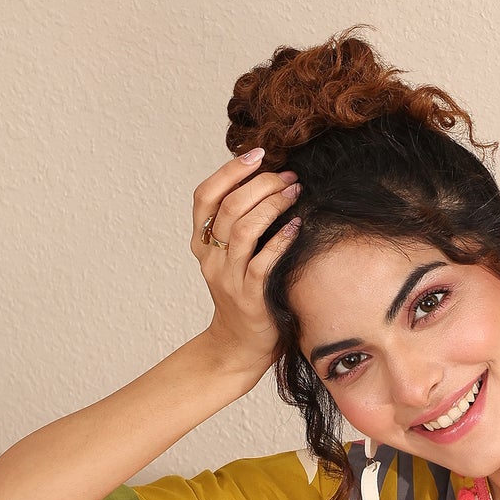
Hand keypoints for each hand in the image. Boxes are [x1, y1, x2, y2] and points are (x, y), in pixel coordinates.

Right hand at [191, 150, 301, 379]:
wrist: (240, 346)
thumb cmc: (244, 295)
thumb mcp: (231, 257)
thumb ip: (238, 225)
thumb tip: (266, 181)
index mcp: (201, 244)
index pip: (204, 196)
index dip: (229, 171)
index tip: (257, 154)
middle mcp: (210, 259)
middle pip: (228, 206)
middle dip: (260, 184)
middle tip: (288, 176)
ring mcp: (228, 279)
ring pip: (242, 229)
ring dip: (272, 205)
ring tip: (295, 192)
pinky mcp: (249, 298)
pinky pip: (263, 262)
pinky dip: (281, 240)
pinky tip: (297, 226)